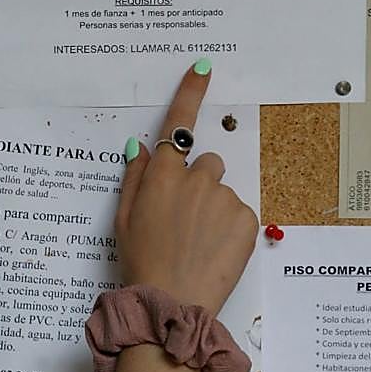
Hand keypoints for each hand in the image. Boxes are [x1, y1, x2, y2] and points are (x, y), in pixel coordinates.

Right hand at [115, 62, 257, 313]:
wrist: (171, 304)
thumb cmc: (141, 263)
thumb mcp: (124, 220)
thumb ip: (135, 178)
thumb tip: (141, 146)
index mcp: (162, 176)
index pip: (178, 124)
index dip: (190, 92)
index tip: (203, 67)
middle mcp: (195, 179)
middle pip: (207, 165)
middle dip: (199, 184)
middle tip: (185, 222)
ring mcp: (223, 198)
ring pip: (222, 193)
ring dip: (214, 210)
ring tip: (198, 244)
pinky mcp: (246, 219)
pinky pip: (239, 214)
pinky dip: (230, 230)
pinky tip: (213, 252)